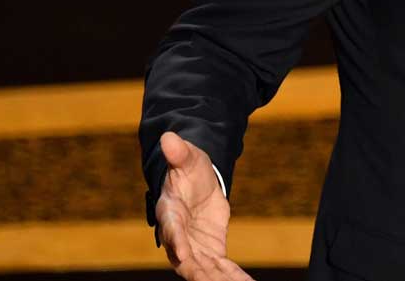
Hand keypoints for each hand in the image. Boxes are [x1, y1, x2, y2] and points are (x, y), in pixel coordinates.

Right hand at [155, 131, 253, 280]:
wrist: (197, 184)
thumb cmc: (188, 169)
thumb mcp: (187, 158)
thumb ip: (178, 153)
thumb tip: (169, 137)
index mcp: (170, 212)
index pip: (171, 229)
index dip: (176, 242)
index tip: (183, 256)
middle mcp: (178, 236)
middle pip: (186, 260)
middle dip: (198, 273)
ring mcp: (194, 248)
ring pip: (205, 270)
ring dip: (219, 280)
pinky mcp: (210, 252)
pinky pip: (222, 269)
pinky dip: (234, 278)